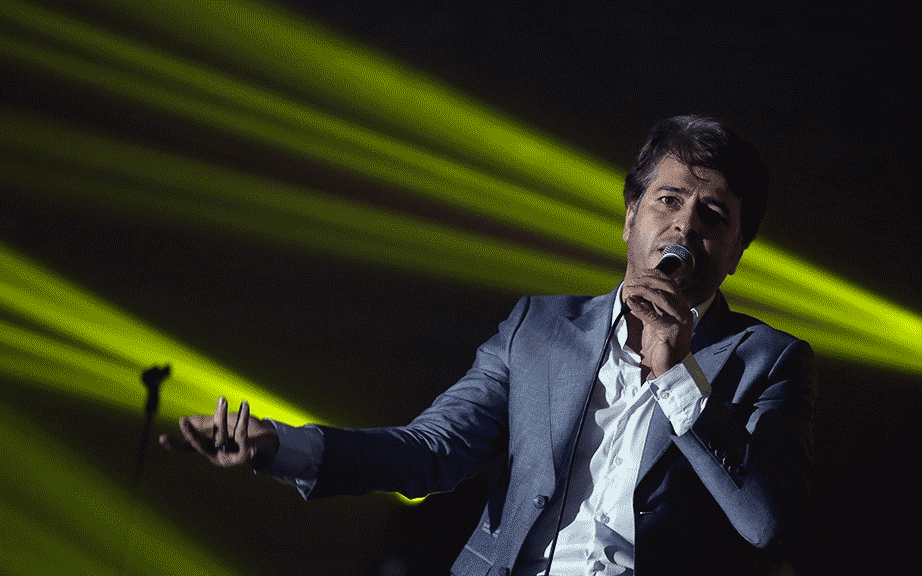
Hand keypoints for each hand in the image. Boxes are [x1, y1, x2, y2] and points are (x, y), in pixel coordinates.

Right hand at [160, 396, 279, 468]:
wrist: (270, 443)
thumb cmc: (243, 432)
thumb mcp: (224, 424)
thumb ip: (207, 422)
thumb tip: (187, 419)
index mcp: (209, 448)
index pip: (189, 446)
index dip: (175, 443)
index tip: (160, 438)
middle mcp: (216, 455)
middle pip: (201, 444)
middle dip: (191, 433)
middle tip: (183, 420)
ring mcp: (229, 458)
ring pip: (221, 435)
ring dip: (221, 415)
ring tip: (222, 398)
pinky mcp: (243, 456)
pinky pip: (241, 435)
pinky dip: (243, 418)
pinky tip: (245, 406)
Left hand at [622, 270, 694, 377]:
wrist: (669, 367)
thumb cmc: (661, 345)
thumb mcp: (654, 321)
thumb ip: (648, 308)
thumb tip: (635, 294)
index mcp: (680, 307)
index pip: (670, 284)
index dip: (655, 275)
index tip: (639, 273)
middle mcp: (683, 312)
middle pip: (667, 287)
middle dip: (648, 280)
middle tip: (632, 281)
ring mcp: (680, 322)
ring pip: (662, 298)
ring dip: (643, 291)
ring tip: (630, 290)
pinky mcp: (672, 332)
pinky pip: (655, 317)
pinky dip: (641, 308)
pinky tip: (631, 303)